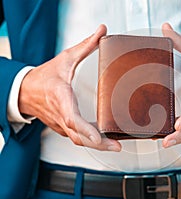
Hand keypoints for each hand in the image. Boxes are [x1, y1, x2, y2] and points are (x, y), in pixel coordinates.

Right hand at [19, 25, 120, 151]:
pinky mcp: (62, 128)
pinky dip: (90, 141)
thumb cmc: (44, 77)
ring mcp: (61, 124)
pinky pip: (77, 138)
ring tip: (114, 145)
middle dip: (97, 143)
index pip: (72, 117)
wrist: (25, 91)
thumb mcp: (65, 58)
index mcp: (60, 97)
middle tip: (116, 146)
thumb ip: (85, 46)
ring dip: (96, 145)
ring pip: (78, 140)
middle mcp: (60, 114)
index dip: (85, 128)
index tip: (97, 136)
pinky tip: (104, 140)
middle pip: (78, 135)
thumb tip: (102, 31)